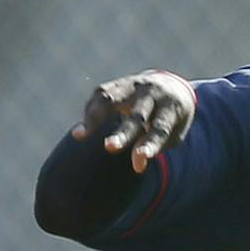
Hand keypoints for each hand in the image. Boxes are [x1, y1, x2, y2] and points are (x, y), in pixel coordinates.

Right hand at [72, 71, 194, 172]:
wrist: (171, 86)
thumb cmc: (169, 121)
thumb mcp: (170, 136)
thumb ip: (154, 148)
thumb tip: (138, 166)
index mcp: (171, 108)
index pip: (160, 128)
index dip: (150, 144)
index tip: (141, 157)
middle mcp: (152, 94)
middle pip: (137, 115)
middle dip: (123, 132)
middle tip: (110, 147)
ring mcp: (133, 86)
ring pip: (112, 98)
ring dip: (94, 116)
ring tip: (78, 135)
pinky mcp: (117, 84)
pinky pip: (101, 95)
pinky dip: (90, 113)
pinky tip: (81, 131)